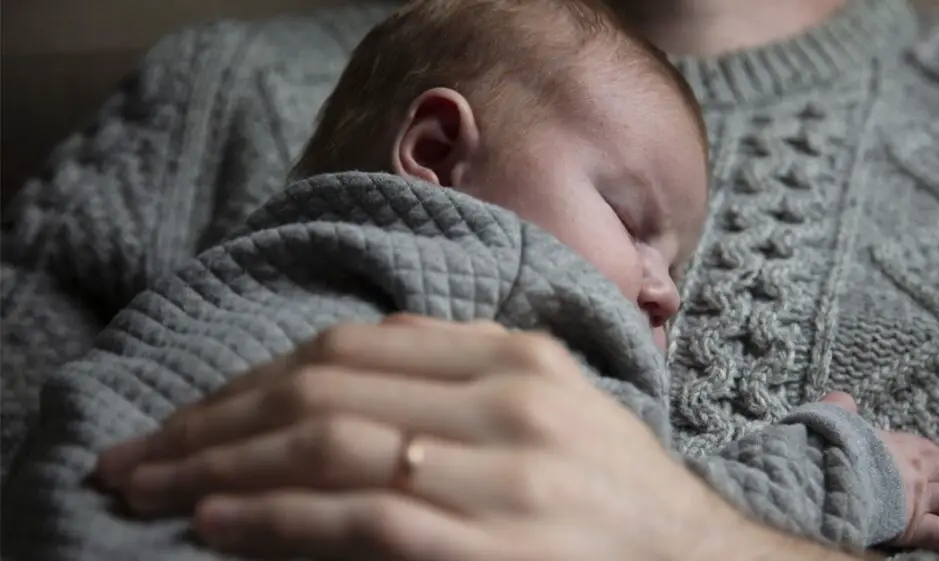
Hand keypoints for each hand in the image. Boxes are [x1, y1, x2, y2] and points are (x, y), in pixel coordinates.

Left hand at [95, 315, 743, 560]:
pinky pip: (361, 519)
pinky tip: (219, 523)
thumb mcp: (548, 406)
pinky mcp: (491, 547)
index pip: (355, 347)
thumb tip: (330, 382)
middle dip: (213, 420)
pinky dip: (277, 516)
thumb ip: (456, 378)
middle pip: (326, 386)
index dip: (255, 376)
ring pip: (330, 444)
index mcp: (516, 357)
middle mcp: (508, 401)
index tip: (193, 411)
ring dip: (221, 466)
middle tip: (138, 453)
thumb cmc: (612, 496)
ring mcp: (504, 474)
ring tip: (152, 487)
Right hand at [820, 392, 938, 560]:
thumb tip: (841, 399)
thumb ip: (840, 409)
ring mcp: (918, 497)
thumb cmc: (830, 450)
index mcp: (893, 444)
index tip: (933, 458)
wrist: (831, 477)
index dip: (929, 453)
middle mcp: (913, 469)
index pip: (920, 445)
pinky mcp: (915, 524)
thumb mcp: (832, 420)